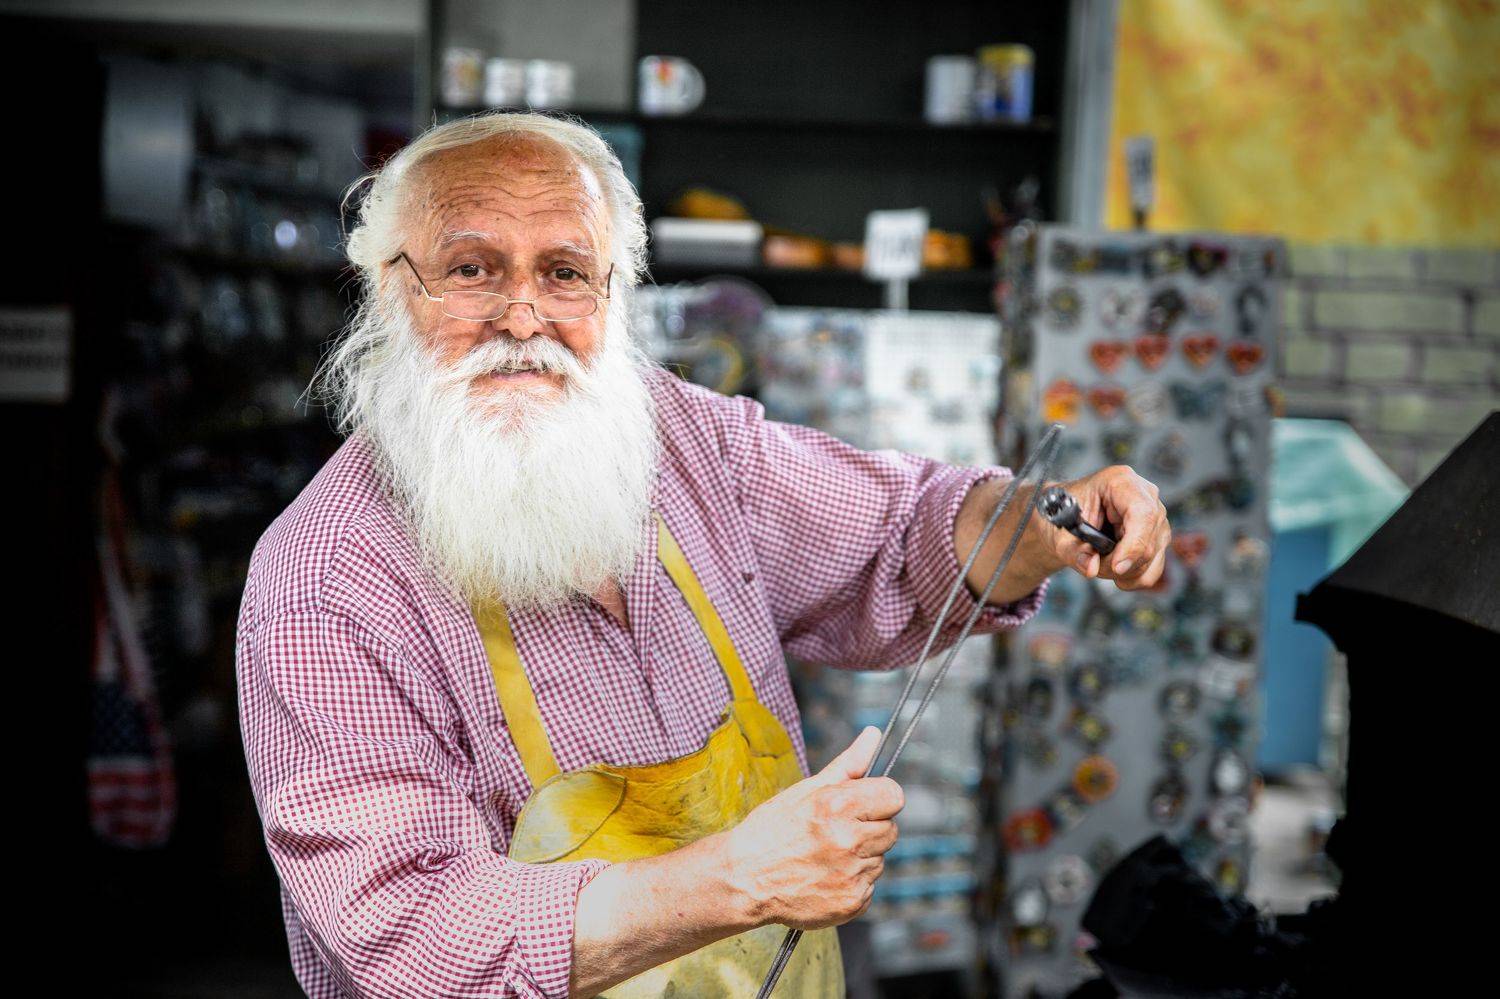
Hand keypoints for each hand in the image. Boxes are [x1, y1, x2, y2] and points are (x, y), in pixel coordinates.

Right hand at [723, 726, 902, 930]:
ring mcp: (851, 874)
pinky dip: (852, 882)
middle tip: (835, 833)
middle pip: (891, 830)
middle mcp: (848, 840)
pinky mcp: (852, 902)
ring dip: (860, 857)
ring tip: (825, 857)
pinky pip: (870, 886)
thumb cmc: (772, 830)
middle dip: (868, 829)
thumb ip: (848, 765)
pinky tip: (825, 877)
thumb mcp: (806, 790)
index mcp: (838, 806)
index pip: (894, 796)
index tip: (862, 805)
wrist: (744, 879)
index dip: (878, 799)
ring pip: (880, 859)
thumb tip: (873, 734)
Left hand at [1044, 465, 1169, 589]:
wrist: (1065, 516)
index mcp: (1120, 482)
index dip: (1134, 544)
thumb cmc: (1063, 515)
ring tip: (1098, 561)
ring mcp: (1156, 515)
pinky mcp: (1158, 535)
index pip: (1142, 513)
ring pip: (1152, 557)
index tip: (1116, 567)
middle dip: (1119, 563)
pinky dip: (1133, 577)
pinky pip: (1154, 567)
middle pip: (1148, 541)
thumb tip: (1091, 568)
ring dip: (1123, 571)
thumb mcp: (1059, 533)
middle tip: (1092, 563)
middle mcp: (1145, 495)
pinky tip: (1114, 571)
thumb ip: (1073, 552)